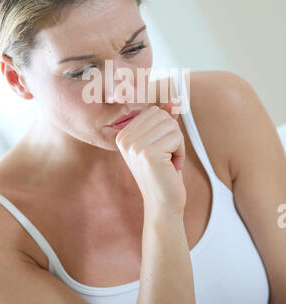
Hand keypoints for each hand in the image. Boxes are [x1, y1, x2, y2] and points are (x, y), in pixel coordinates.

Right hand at [115, 100, 186, 216]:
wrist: (163, 204)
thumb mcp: (162, 143)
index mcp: (123, 134)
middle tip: (167, 157)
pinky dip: (181, 153)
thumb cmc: (164, 173)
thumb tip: (174, 100)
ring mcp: (135, 146)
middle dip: (173, 136)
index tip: (160, 151)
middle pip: (163, 116)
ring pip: (171, 126)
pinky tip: (171, 167)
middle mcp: (125, 138)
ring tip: (168, 163)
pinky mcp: (149, 154)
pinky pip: (177, 137)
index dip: (165, 130)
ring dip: (177, 145)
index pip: (154, 112)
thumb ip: (165, 120)